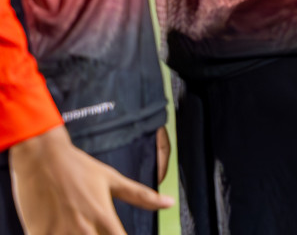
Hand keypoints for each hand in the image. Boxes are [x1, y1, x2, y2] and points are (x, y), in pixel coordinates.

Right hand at [10, 124, 172, 233]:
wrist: (42, 157)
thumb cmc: (77, 167)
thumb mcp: (111, 179)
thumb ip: (140, 196)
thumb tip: (169, 203)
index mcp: (103, 216)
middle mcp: (83, 227)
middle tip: (96, 229)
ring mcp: (59, 232)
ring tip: (77, 226)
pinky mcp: (38, 232)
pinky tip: (59, 228)